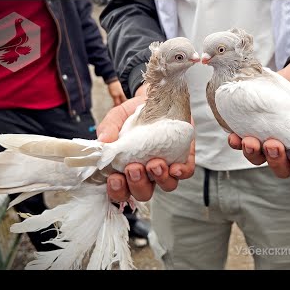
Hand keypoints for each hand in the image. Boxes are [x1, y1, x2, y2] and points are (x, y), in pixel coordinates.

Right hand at [97, 83, 194, 202]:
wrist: (155, 97)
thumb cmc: (133, 114)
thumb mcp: (117, 118)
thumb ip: (108, 129)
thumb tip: (103, 141)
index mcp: (125, 168)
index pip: (120, 191)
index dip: (117, 191)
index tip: (115, 178)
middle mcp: (147, 173)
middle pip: (143, 192)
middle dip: (138, 185)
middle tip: (134, 168)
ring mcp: (166, 166)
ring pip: (167, 185)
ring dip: (160, 179)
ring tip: (154, 164)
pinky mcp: (183, 157)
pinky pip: (186, 172)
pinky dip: (181, 172)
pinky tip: (175, 167)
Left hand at [229, 55, 289, 182]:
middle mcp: (288, 151)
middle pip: (281, 169)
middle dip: (276, 162)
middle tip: (273, 145)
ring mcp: (268, 143)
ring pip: (259, 159)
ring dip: (253, 155)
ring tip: (251, 142)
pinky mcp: (252, 131)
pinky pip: (241, 144)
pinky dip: (236, 143)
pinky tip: (234, 137)